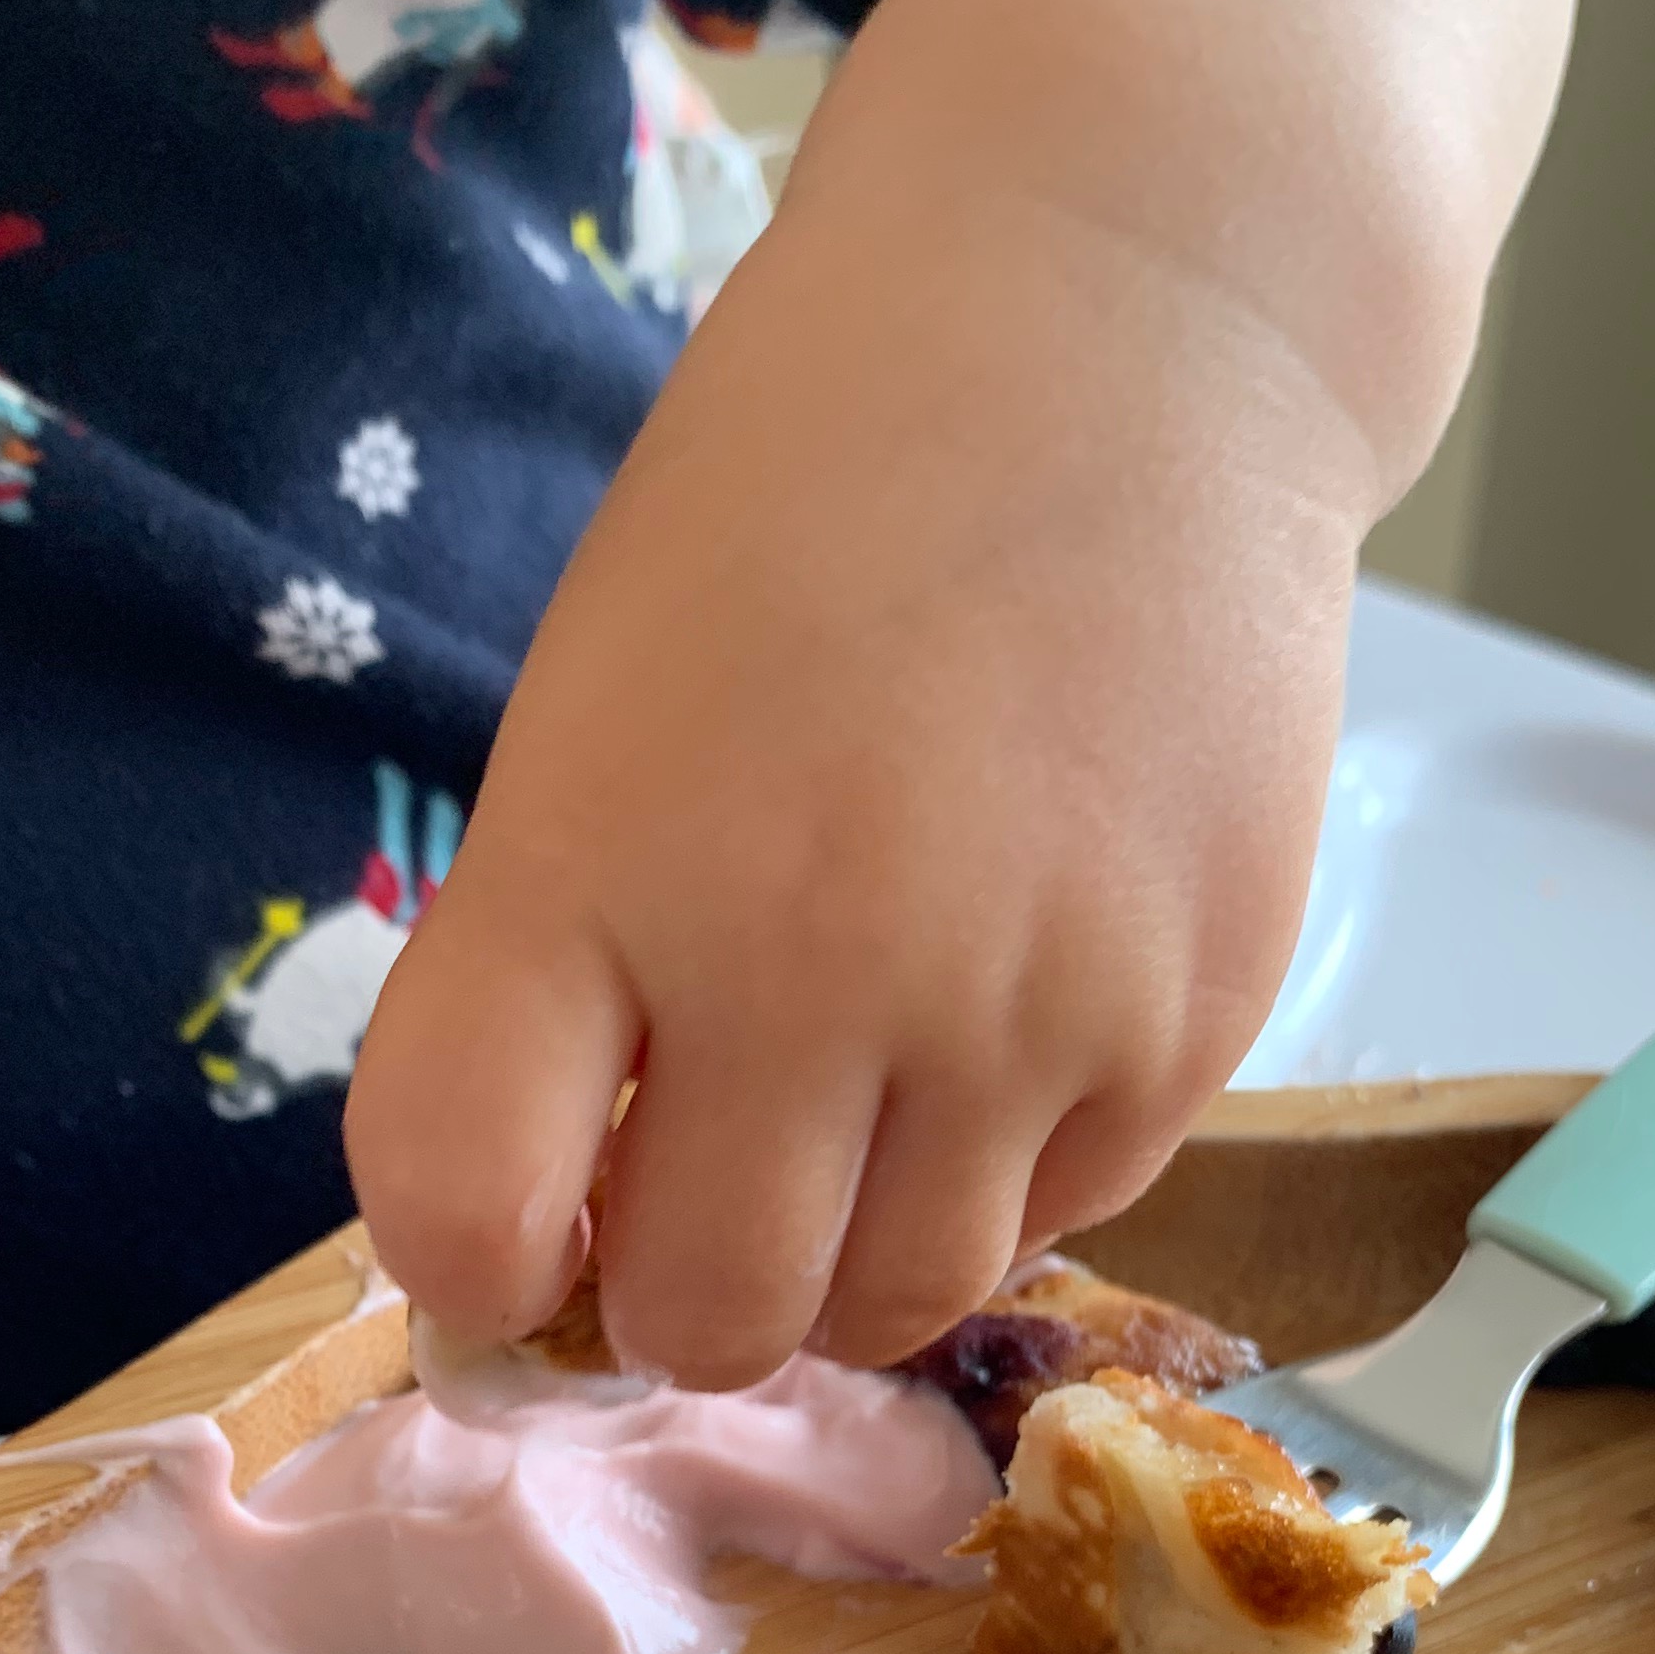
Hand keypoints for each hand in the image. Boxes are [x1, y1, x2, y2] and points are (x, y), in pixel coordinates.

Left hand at [346, 131, 1366, 1388]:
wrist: (1129, 332)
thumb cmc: (812, 501)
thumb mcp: (602, 700)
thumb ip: (560, 964)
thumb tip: (564, 1224)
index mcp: (603, 861)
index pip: (462, 1210)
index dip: (468, 1271)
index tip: (509, 1238)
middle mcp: (812, 965)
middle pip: (711, 1321)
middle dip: (676, 1298)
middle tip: (698, 1187)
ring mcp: (1024, 1011)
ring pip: (897, 1307)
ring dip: (847, 1263)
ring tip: (853, 1118)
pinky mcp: (1192, 1025)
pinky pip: (1064, 1219)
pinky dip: (1000, 1176)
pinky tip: (993, 1031)